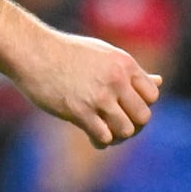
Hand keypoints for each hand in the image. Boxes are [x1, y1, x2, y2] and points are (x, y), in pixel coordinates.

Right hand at [11, 26, 161, 148]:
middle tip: (116, 122)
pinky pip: (103, 137)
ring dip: (116, 135)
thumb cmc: (65, 51)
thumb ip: (130, 70)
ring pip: (126, 130)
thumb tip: (158, 81)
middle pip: (143, 117)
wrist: (31, 51)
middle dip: (132, 124)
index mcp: (123, 63)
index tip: (126, 106)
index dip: (141, 104)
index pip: (152, 96)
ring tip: (103, 129)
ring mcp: (98, 96)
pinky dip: (100, 141)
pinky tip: (90, 133)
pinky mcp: (79, 111)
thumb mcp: (103, 53)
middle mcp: (115, 79)